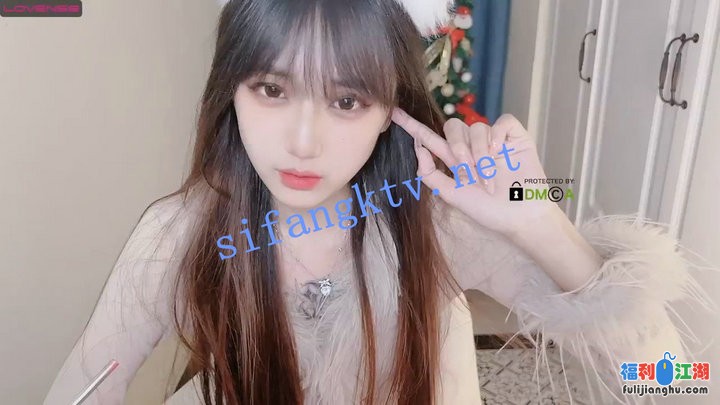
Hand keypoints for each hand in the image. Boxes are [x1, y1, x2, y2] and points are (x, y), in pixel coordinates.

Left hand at [391, 107, 560, 236]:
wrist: (519, 217)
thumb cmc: (488, 210)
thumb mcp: (452, 195)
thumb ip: (431, 174)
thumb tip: (418, 149)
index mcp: (454, 159)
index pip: (430, 138)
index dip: (413, 126)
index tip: (394, 113)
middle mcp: (472, 146)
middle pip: (454, 127)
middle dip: (457, 147)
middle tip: (467, 171)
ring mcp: (494, 140)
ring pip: (477, 127)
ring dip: (479, 152)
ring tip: (488, 175)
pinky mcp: (515, 137)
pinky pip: (503, 121)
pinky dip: (498, 135)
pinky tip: (499, 153)